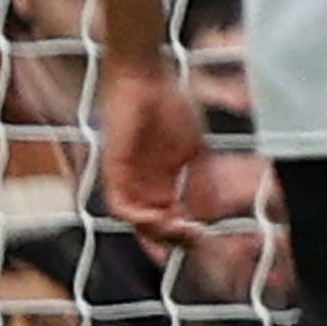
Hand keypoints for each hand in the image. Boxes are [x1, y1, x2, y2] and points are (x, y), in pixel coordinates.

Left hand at [99, 58, 208, 247]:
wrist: (148, 82)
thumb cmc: (172, 108)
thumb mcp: (196, 153)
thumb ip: (203, 184)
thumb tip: (212, 217)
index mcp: (162, 182)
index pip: (170, 220)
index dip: (184, 236)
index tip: (204, 243)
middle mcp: (143, 186)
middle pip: (153, 228)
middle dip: (175, 239)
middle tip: (196, 239)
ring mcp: (128, 181)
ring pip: (136, 222)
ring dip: (157, 234)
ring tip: (181, 231)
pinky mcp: (114, 172)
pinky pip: (120, 206)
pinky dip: (139, 218)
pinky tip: (160, 218)